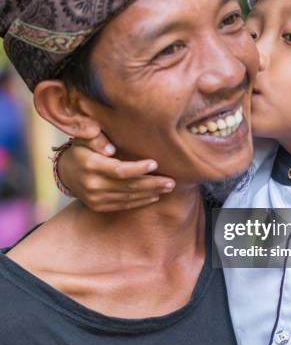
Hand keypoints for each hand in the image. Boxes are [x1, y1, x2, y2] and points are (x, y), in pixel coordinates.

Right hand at [57, 133, 174, 211]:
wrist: (65, 171)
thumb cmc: (82, 149)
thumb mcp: (85, 138)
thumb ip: (97, 139)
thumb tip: (111, 149)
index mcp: (90, 165)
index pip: (119, 170)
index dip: (139, 169)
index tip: (155, 164)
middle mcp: (92, 184)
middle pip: (128, 186)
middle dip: (152, 184)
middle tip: (171, 182)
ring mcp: (95, 198)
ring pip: (128, 197)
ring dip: (150, 193)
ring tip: (168, 188)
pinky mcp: (98, 206)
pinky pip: (123, 205)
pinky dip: (140, 201)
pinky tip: (154, 196)